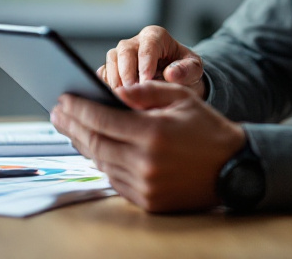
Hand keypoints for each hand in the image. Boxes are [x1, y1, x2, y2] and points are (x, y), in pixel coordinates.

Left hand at [50, 81, 245, 212]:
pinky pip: (115, 180)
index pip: (102, 119)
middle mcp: (146, 162)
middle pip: (95, 142)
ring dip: (84, 144)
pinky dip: (103, 163)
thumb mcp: (182, 98)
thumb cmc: (206, 129)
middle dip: (72, 126)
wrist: (234, 169)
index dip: (78, 108)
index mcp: (153, 132)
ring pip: (102, 162)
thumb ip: (147, 90)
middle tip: (57, 113)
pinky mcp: (147, 201)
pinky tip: (95, 149)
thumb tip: (114, 91)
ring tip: (72, 129)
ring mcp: (145, 185)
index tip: (63, 99)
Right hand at [99, 25, 205, 97]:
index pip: (148, 47)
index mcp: (155, 36)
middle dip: (126, 72)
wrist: (176, 80)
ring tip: (121, 97)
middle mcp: (135, 42)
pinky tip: (112, 99)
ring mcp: (121, 54)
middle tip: (131, 91)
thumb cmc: (184, 71)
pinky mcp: (112, 68)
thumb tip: (170, 73)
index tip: (146, 82)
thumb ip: (187, 70)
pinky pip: (103, 73)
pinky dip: (106, 84)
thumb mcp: (194, 69)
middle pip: (124, 51)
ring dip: (114, 79)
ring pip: (111, 60)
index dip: (145, 64)